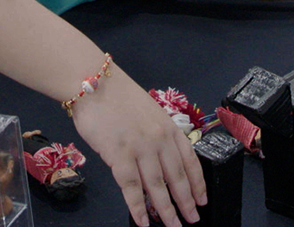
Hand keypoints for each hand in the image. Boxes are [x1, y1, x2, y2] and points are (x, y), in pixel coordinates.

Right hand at [71, 67, 206, 226]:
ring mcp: (140, 148)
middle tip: (192, 219)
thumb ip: (157, 134)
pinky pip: (131, 188)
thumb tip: (160, 161)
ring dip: (166, 211)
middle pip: (177, 178)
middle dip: (186, 202)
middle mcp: (159, 139)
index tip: (202, 199)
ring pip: (158, 187)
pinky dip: (138, 208)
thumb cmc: (116, 95)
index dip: (197, 183)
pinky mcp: (120, 155)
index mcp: (168, 126)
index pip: (190, 160)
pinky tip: (142, 221)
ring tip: (172, 226)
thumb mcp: (148, 111)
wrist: (92, 81)